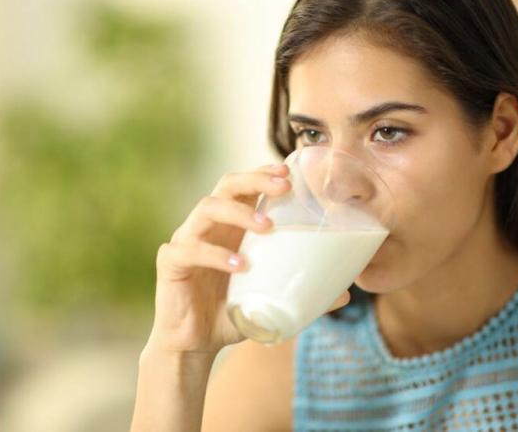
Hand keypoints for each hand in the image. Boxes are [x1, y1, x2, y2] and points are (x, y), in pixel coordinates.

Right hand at [147, 162, 350, 355]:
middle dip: (255, 179)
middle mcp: (207, 226)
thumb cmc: (230, 313)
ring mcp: (186, 240)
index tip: (289, 171)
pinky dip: (216, 254)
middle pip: (226, 185)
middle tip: (284, 186)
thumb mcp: (269, 300)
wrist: (194, 345)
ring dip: (238, 212)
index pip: (244, 186)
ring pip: (207, 208)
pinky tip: (240, 266)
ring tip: (266, 226)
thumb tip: (346, 294)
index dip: (263, 172)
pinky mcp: (170, 262)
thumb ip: (302, 293)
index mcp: (229, 227)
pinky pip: (190, 249)